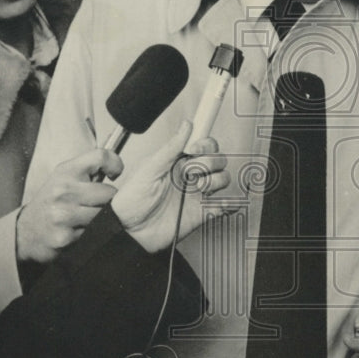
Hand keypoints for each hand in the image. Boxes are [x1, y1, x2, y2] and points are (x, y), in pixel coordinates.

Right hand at [16, 148, 122, 262]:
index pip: (100, 157)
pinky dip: (93, 233)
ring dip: (103, 218)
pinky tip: (79, 230)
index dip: (115, 164)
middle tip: (98, 204)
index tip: (114, 174)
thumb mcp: (65, 177)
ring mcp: (63, 215)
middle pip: (109, 193)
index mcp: (66, 172)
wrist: (26, 232)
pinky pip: (95, 233)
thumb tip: (118, 169)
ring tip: (88, 218)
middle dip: (109, 200)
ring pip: (105, 214)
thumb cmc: (52, 202)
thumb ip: (90, 169)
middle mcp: (63, 191)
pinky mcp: (65, 237)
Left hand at [110, 120, 230, 252]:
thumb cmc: (132, 201)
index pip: (203, 145)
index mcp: (177, 162)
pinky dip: (228, 202)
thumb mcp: (149, 169)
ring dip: (215, 181)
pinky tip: (216, 202)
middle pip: (217, 160)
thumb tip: (186, 126)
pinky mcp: (202, 212)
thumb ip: (170, 148)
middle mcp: (190, 176)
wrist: (130, 231)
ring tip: (198, 188)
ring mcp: (197, 194)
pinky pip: (224, 205)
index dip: (205, 144)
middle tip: (192, 172)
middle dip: (210, 162)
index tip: (194, 149)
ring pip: (223, 179)